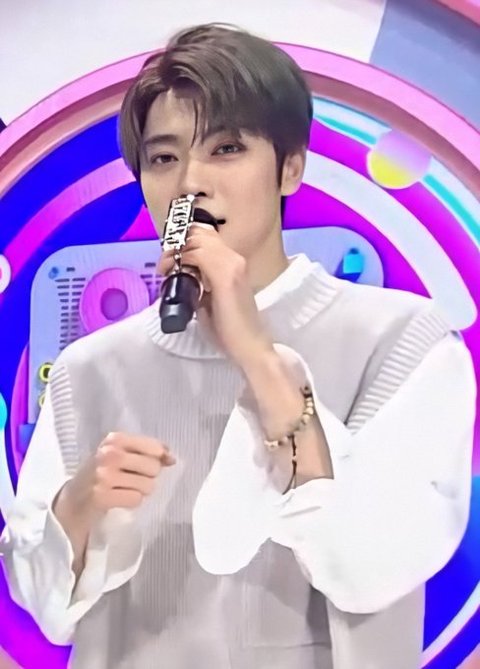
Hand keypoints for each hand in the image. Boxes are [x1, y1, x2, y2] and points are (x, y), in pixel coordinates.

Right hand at [53, 432, 174, 575]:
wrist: (73, 499)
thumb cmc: (102, 473)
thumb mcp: (120, 455)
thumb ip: (146, 452)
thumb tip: (172, 458)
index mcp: (114, 439)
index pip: (154, 447)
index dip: (159, 458)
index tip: (151, 465)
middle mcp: (109, 454)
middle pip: (154, 467)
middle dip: (148, 477)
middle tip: (131, 479)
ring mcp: (104, 475)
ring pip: (147, 485)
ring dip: (140, 491)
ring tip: (124, 489)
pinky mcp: (101, 496)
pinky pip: (136, 499)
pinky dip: (131, 502)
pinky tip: (118, 499)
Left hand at [158, 226, 273, 368]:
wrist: (250, 346)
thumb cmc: (230, 330)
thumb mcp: (210, 300)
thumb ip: (200, 284)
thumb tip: (181, 277)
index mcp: (233, 263)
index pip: (205, 237)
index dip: (184, 242)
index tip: (170, 261)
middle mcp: (234, 258)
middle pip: (199, 233)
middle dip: (176, 245)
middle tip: (164, 266)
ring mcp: (232, 265)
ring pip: (197, 240)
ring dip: (176, 252)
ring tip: (166, 271)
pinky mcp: (226, 275)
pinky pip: (198, 255)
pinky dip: (182, 260)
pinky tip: (174, 274)